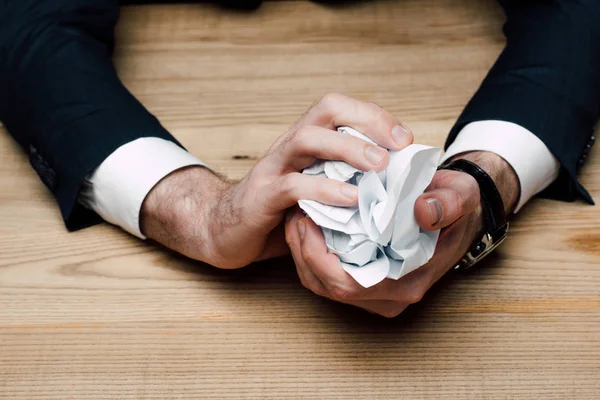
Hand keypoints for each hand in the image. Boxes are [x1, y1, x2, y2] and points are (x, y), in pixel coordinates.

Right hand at [140, 93, 413, 268]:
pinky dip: (324, 190)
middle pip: (326, 110)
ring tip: (379, 167)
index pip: (341, 108)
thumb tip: (398, 186)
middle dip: (366, 122)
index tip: (406, 139)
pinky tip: (350, 200)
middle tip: (399, 146)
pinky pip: (293, 185)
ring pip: (308, 139)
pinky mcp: (262, 196)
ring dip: (348, 149)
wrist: (226, 229)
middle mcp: (290, 146)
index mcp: (307, 141)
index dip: (374, 116)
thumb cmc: (281, 210)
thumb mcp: (319, 191)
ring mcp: (274, 168)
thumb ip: (348, 182)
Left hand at [285, 150, 518, 316]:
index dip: (318, 256)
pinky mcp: (368, 282)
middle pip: (329, 287)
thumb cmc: (454, 203)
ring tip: (296, 217)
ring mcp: (379, 293)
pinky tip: (308, 225)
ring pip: (323, 285)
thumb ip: (448, 203)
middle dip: (303, 252)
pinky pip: (328, 276)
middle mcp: (392, 295)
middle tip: (294, 214)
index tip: (306, 219)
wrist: (455, 208)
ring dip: (302, 252)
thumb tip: (423, 210)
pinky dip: (311, 253)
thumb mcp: (461, 195)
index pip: (349, 285)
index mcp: (410, 280)